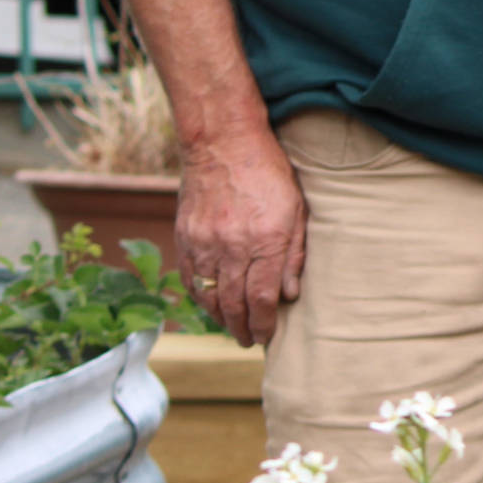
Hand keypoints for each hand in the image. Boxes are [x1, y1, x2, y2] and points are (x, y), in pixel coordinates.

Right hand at [175, 126, 306, 346]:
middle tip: (250, 340)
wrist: (222, 142)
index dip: (265, 323)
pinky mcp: (186, 237)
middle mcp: (233, 246)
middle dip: (243, 329)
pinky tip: (212, 304)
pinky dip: (201, 298)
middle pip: (234, 305)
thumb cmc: (268, 172)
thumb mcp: (296, 207)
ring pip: (211, 297)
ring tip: (233, 328)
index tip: (268, 336)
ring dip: (222, 319)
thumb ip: (294, 253)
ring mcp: (205, 242)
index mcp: (265, 239)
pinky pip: (192, 280)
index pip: (262, 298)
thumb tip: (290, 294)